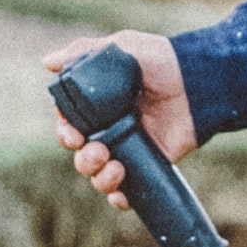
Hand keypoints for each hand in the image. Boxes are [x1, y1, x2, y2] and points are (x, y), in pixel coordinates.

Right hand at [42, 29, 191, 210]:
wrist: (199, 81)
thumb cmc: (160, 60)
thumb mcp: (121, 47)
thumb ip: (83, 52)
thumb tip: (47, 63)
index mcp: (98, 104)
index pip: (69, 125)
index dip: (65, 132)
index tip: (73, 133)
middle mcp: (110, 129)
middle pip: (81, 156)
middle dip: (83, 159)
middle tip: (98, 151)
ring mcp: (130, 149)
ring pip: (99, 176)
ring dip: (99, 178)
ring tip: (115, 167)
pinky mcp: (149, 164)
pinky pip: (128, 191)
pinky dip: (119, 198)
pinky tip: (121, 194)